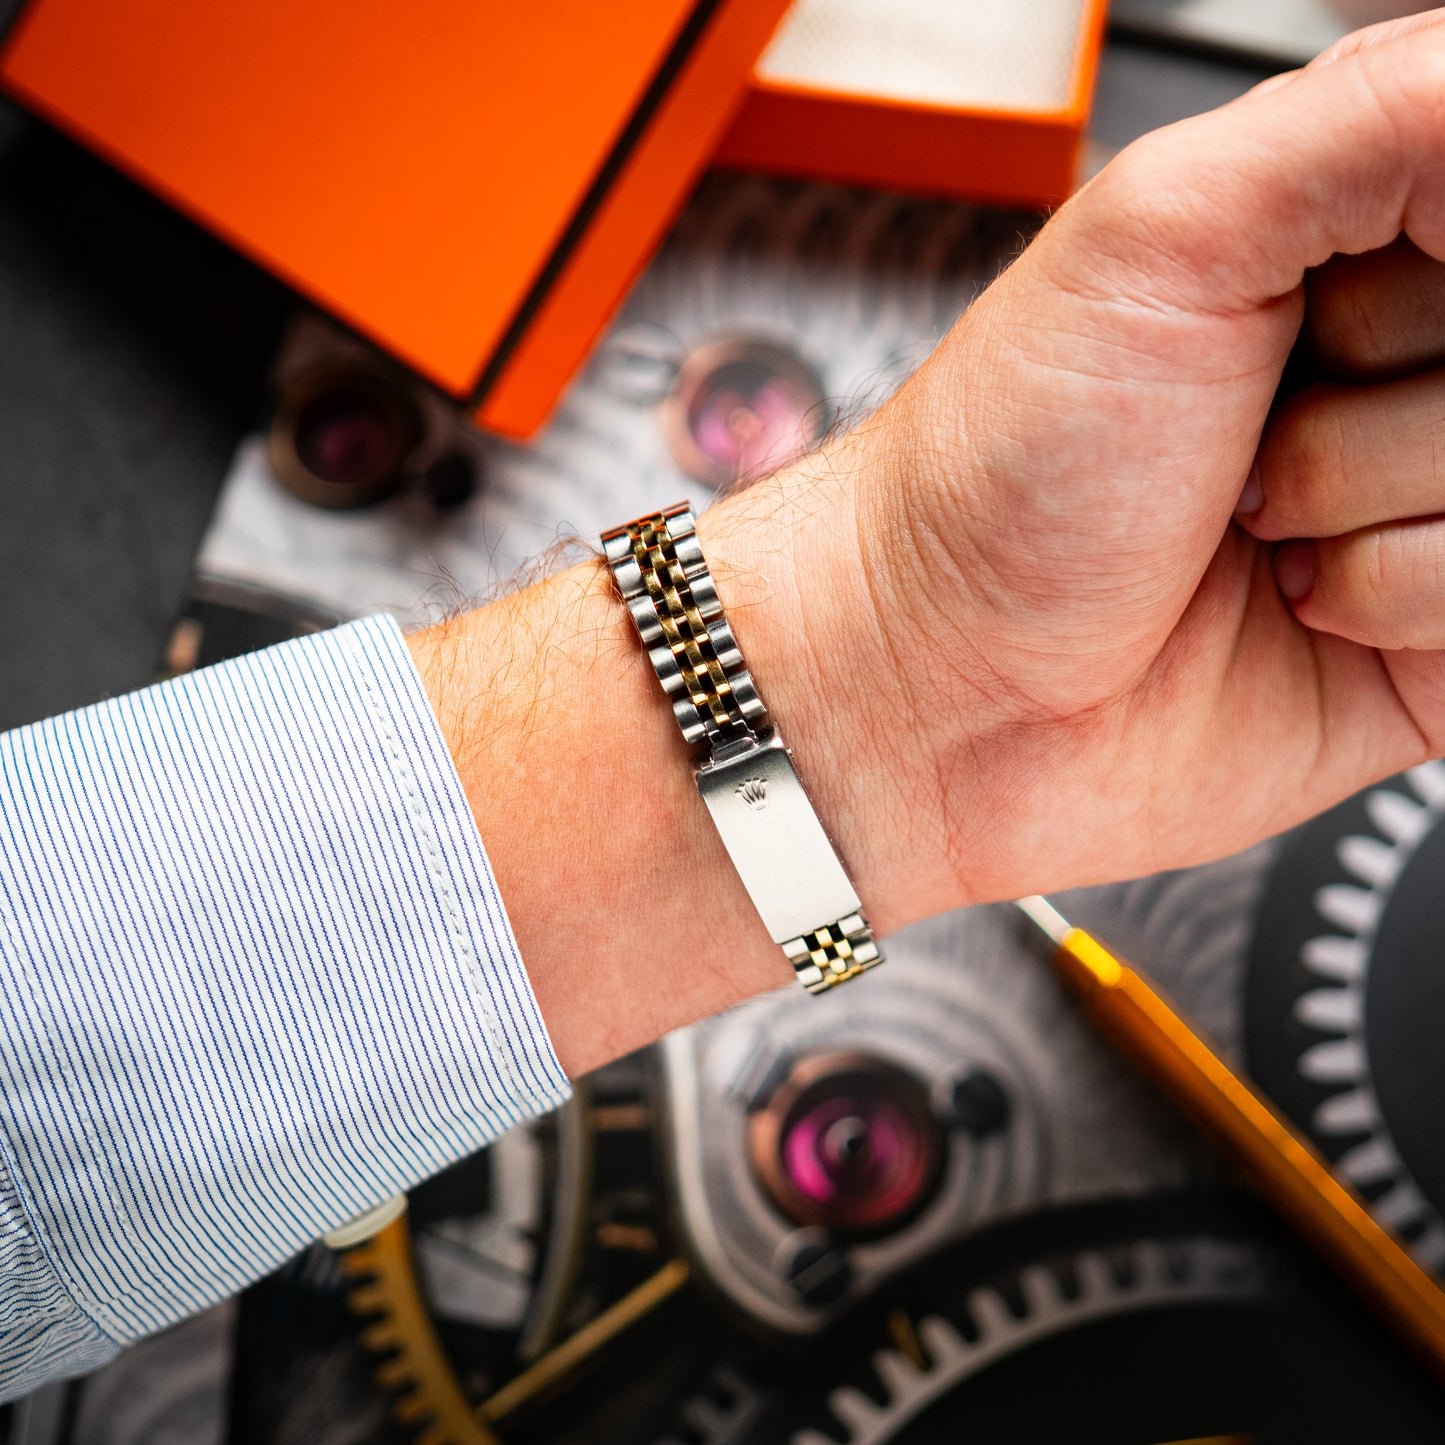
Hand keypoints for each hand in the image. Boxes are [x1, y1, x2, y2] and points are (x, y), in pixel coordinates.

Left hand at [703, 12, 1444, 932]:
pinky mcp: (1431, 635)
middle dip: (1386, 377)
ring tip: (1244, 516)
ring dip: (1372, 493)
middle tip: (1249, 416)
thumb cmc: (996, 469)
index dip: (1423, 259)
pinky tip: (1287, 597)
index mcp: (1340, 233)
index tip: (1322, 305)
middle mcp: (1389, 362)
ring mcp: (1414, 499)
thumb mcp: (1168, 231)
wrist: (935, 684)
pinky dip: (1397, 598)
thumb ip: (1372, 117)